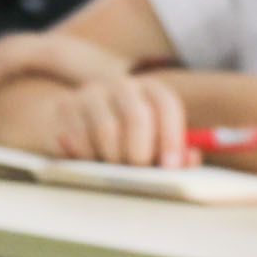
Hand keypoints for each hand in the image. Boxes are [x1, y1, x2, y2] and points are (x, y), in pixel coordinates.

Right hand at [0, 61, 194, 169]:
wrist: (78, 128)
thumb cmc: (125, 142)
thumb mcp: (152, 145)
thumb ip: (175, 154)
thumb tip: (190, 158)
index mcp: (151, 90)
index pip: (166, 105)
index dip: (171, 137)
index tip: (170, 166)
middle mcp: (122, 84)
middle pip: (136, 116)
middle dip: (139, 153)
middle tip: (137, 171)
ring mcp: (92, 92)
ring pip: (106, 130)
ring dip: (112, 158)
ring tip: (112, 166)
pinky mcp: (66, 105)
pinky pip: (79, 138)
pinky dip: (87, 157)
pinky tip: (90, 159)